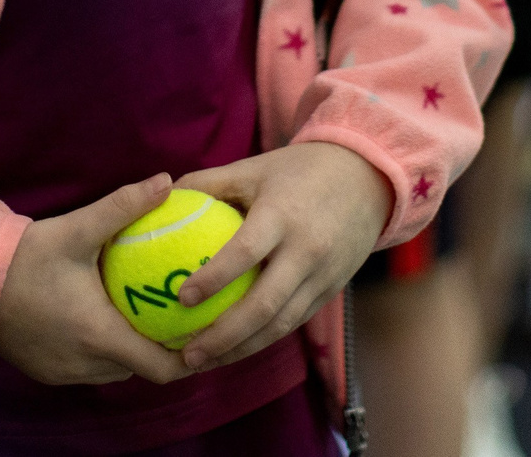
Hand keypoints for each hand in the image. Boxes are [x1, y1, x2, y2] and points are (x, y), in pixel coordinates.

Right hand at [0, 174, 194, 387]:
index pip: (161, 366)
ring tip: (150, 314)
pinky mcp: (50, 372)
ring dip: (134, 349)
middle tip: (183, 315)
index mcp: (100, 335)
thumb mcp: (77, 229)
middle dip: (165, 348)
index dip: (191, 357)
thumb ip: (124, 206)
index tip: (209, 333)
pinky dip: (106, 351)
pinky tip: (109, 318)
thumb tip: (167, 181)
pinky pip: (91, 368)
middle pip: (143, 368)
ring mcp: (66, 372)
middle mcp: (87, 363)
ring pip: (117, 369)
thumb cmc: (25, 258)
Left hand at [169, 142, 391, 371]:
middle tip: (186, 353)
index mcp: (283, 215)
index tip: (182, 298)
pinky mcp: (330, 291)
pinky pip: (292, 322)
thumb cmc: (298, 171)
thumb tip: (162, 200)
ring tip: (201, 362)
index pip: (246, 251)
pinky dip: (261, 340)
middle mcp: (306, 249)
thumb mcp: (254, 168)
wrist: (367, 179)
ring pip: (280, 324)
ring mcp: (322, 275)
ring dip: (240, 349)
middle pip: (264, 304)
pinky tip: (231, 350)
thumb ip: (209, 183)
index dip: (214, 277)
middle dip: (223, 336)